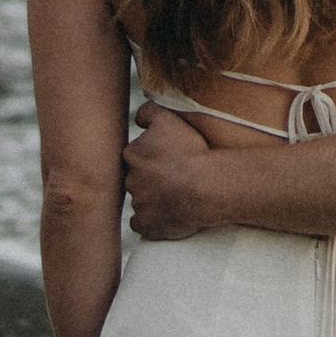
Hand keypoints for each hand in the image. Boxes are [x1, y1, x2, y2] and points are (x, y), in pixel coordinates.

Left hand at [122, 104, 220, 241]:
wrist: (204, 186)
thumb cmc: (189, 151)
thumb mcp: (168, 119)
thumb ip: (148, 112)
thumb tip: (138, 118)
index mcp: (133, 155)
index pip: (135, 155)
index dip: (151, 156)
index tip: (167, 159)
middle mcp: (131, 180)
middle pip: (136, 178)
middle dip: (149, 178)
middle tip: (172, 177)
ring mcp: (138, 204)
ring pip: (140, 200)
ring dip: (152, 199)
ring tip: (175, 197)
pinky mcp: (147, 225)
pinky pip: (142, 224)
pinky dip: (150, 222)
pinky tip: (164, 216)